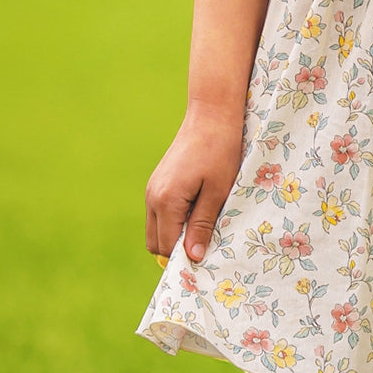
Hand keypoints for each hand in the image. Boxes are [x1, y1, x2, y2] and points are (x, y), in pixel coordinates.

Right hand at [145, 106, 244, 266]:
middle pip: (156, 243)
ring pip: (156, 229)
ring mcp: (152, 188)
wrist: (212, 114)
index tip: (206, 258)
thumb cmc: (220, 151)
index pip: (167, 248)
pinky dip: (173, 219)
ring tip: (204, 223)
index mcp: (166, 201)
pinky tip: (197, 208)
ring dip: (175, 233)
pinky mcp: (157, 182)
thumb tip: (193, 257)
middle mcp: (152, 197)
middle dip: (177, 249)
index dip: (184, 258)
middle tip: (206, 242)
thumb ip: (202, 225)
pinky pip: (159, 213)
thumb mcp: (218, 191)